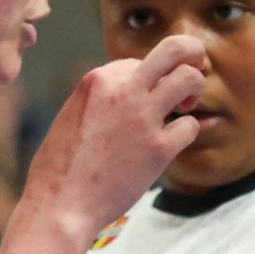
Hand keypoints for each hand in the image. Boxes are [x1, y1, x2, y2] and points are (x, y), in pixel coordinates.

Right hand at [22, 35, 206, 238]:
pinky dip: (185, 133)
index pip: (137, 62)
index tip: (144, 97)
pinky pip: (190, 126)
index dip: (146, 78)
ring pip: (190, 79)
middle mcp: (122, 90)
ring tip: (185, 107)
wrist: (59, 204)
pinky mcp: (158, 148)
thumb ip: (102, 98)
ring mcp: (142, 117)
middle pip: (175, 48)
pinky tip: (170, 144)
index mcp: (97, 79)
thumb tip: (128, 93)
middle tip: (195, 70)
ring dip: (194, 89)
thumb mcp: (74, 115)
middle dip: (192, 53)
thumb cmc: (61, 167)